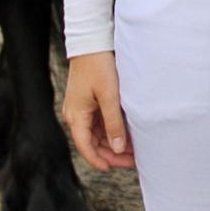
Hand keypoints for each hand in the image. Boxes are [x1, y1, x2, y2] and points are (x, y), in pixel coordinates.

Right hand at [62, 51, 135, 170]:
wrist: (91, 41)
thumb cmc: (99, 66)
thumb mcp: (109, 95)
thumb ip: (114, 123)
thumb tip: (118, 149)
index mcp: (76, 117)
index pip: (86, 148)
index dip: (100, 161)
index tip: (116, 168)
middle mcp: (75, 115)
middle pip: (92, 143)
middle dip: (112, 153)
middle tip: (132, 160)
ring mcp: (81, 108)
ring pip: (97, 134)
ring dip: (113, 142)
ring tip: (134, 148)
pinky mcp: (88, 101)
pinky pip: (99, 122)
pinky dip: (111, 129)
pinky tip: (127, 132)